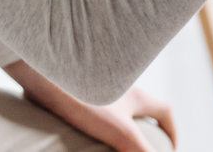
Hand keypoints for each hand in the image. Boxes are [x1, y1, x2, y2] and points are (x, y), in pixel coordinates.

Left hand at [4, 62, 175, 150]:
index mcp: (134, 94)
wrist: (42, 69)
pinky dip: (90, 119)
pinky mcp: (72, 86)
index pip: (164, 110)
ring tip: (106, 142)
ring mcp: (94, 83)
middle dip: (144, 126)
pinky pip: (87, 104)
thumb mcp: (117, 129)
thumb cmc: (80, 97)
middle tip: (139, 146)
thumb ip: (140, 150)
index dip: (171, 132)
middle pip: (140, 106)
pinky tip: (77, 130)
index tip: (169, 149)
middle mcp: (118, 84)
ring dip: (116, 123)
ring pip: (114, 105)